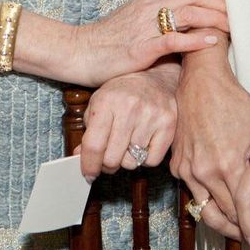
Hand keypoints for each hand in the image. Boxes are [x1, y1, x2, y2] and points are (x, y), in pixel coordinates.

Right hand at [77, 0, 227, 85]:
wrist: (78, 51)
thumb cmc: (109, 37)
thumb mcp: (135, 16)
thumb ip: (159, 11)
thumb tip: (186, 12)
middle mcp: (150, 7)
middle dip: (221, 1)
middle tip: (238, 13)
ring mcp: (146, 27)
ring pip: (188, 11)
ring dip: (215, 18)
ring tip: (233, 27)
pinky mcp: (141, 50)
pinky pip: (173, 39)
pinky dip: (195, 40)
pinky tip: (211, 42)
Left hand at [78, 64, 179, 180]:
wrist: (156, 75)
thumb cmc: (124, 91)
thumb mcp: (100, 101)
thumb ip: (89, 130)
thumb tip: (80, 157)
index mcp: (107, 100)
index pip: (93, 145)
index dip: (89, 165)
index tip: (89, 174)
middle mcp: (129, 107)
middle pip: (112, 159)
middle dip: (108, 163)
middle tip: (110, 154)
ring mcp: (151, 115)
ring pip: (131, 162)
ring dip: (127, 158)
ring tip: (129, 141)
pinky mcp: (169, 124)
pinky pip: (151, 161)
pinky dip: (146, 158)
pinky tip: (144, 141)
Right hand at [171, 48, 249, 246]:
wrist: (201, 81)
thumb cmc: (234, 100)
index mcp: (229, 164)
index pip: (246, 211)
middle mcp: (207, 171)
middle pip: (228, 218)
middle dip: (246, 234)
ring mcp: (188, 170)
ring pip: (207, 213)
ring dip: (226, 227)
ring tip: (242, 234)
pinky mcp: (177, 166)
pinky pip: (194, 195)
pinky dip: (209, 205)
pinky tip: (223, 208)